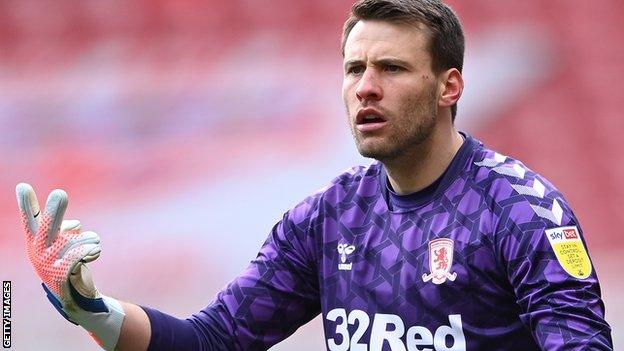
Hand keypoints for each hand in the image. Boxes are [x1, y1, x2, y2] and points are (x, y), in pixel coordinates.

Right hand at [16, 183, 124, 349]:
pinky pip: (77, 256)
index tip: (23, 186)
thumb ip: (64, 228)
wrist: (75, 295)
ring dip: (89, 238)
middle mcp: (38, 251)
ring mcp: (47, 264)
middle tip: (60, 192)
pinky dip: (90, 250)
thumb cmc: (68, 263)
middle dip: (55, 210)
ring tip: (94, 241)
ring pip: (71, 240)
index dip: (28, 204)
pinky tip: (94, 251)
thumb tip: (72, 222)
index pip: (31, 219)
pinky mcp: (60, 276)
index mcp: (36, 241)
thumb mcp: (62, 244)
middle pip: (47, 227)